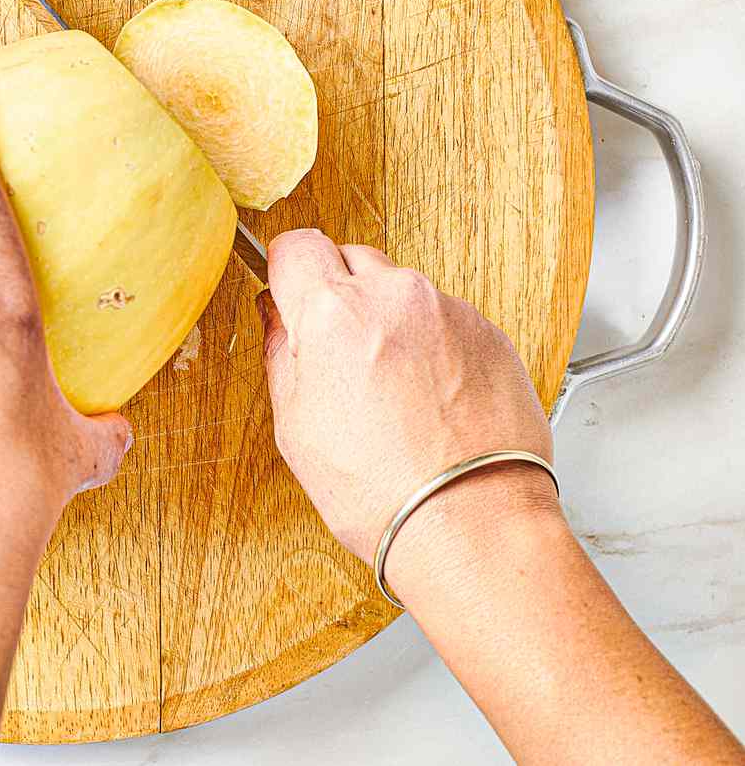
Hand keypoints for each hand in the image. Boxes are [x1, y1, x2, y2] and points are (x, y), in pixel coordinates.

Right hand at [258, 230, 743, 764]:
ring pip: (403, 291)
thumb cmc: (380, 488)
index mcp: (332, 311)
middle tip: (340, 352)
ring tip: (394, 389)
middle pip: (352, 259)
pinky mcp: (490, 333)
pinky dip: (435, 345)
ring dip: (392, 321)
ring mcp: (448, 310)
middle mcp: (394, 295)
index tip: (291, 292)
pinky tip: (432, 399)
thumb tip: (278, 317)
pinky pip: (448, 320)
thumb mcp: (296, 426)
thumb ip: (281, 353)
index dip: (289, 271)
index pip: (297, 244)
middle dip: (340, 294)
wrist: (471, 523)